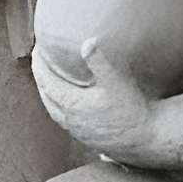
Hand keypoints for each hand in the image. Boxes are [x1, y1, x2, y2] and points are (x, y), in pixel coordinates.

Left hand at [30, 34, 159, 164]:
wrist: (145, 140)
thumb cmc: (131, 111)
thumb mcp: (116, 83)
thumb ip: (100, 62)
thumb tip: (88, 41)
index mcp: (71, 104)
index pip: (46, 81)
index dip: (39, 65)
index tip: (37, 50)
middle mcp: (69, 119)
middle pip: (46, 95)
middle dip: (40, 76)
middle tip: (38, 61)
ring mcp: (76, 131)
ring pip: (53, 110)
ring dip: (48, 93)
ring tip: (48, 81)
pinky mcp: (86, 138)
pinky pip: (64, 119)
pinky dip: (59, 106)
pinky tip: (68, 104)